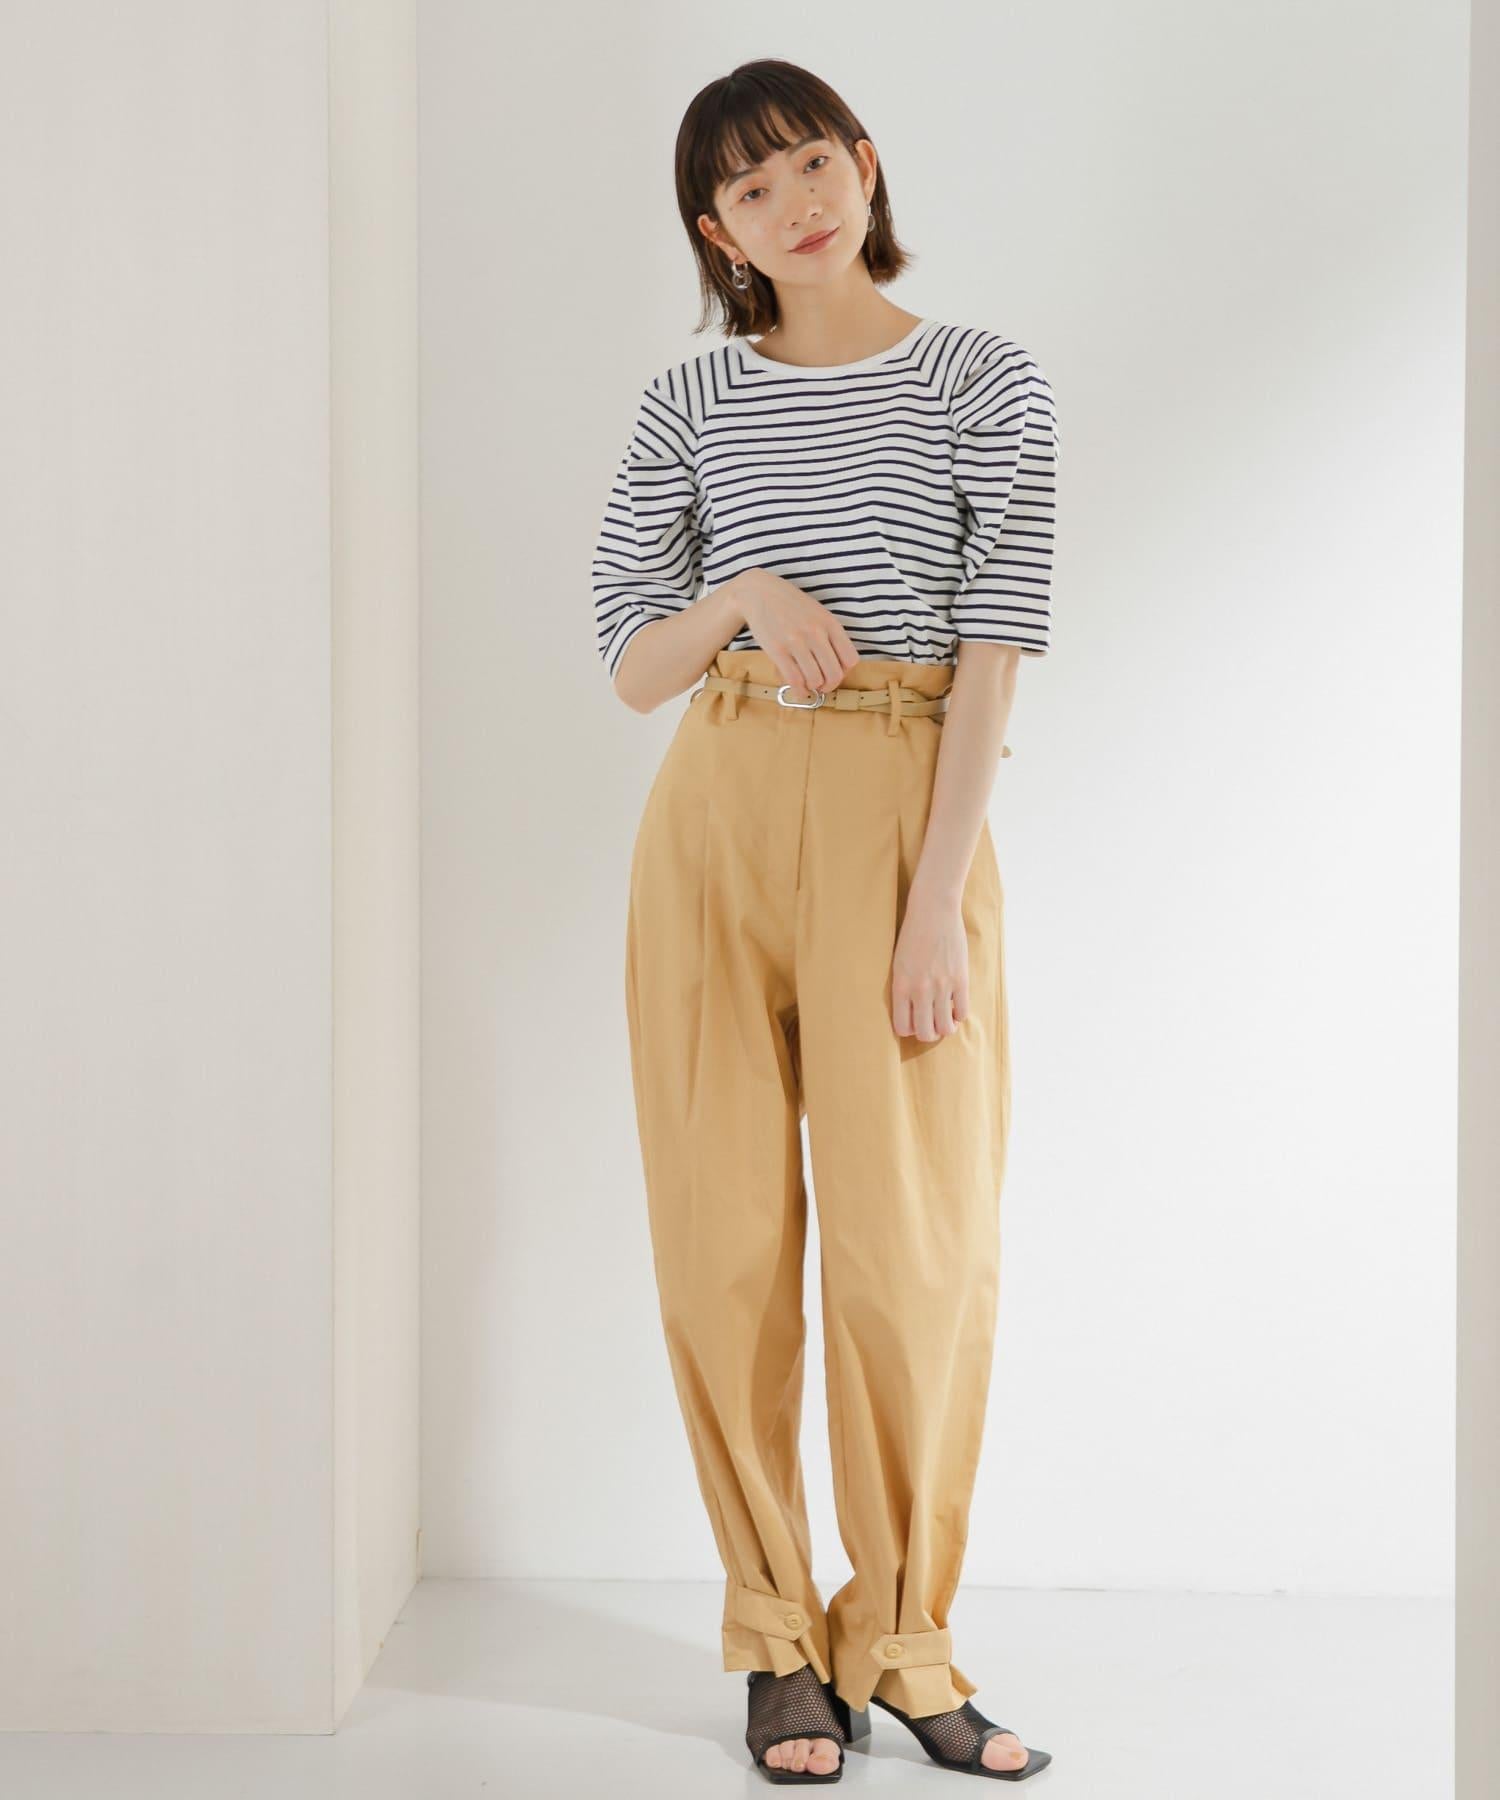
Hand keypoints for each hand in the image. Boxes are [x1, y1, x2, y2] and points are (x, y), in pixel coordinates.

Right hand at [729, 569, 859, 697]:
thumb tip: (837, 667)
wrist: (759, 593)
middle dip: (829, 686)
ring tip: (808, 684)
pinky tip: (798, 690)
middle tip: (822, 685)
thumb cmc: (791, 605)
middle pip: (834, 674)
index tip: (835, 673)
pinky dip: (799, 691)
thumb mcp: (818, 613)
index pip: (850, 660)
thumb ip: (830, 636)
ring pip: (815, 680)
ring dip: (813, 688)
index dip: (845, 672)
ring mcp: (796, 642)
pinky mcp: (777, 650)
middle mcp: (816, 633)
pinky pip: (794, 680)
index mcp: (830, 623)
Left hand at [890, 890, 969, 1039]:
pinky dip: (959, 1015)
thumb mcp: (899, 963)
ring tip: (945, 1018)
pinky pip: (962, 1012)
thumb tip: (912, 1011)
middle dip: (928, 1034)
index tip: (914, 1023)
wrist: (933, 910)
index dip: (909, 1030)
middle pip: (925, 1033)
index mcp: (901, 986)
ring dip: (945, 1028)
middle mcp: (920, 990)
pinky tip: (955, 1005)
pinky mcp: (960, 980)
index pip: (902, 1027)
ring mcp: (942, 986)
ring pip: (945, 1028)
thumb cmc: (912, 934)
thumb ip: (904, 988)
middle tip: (931, 1025)